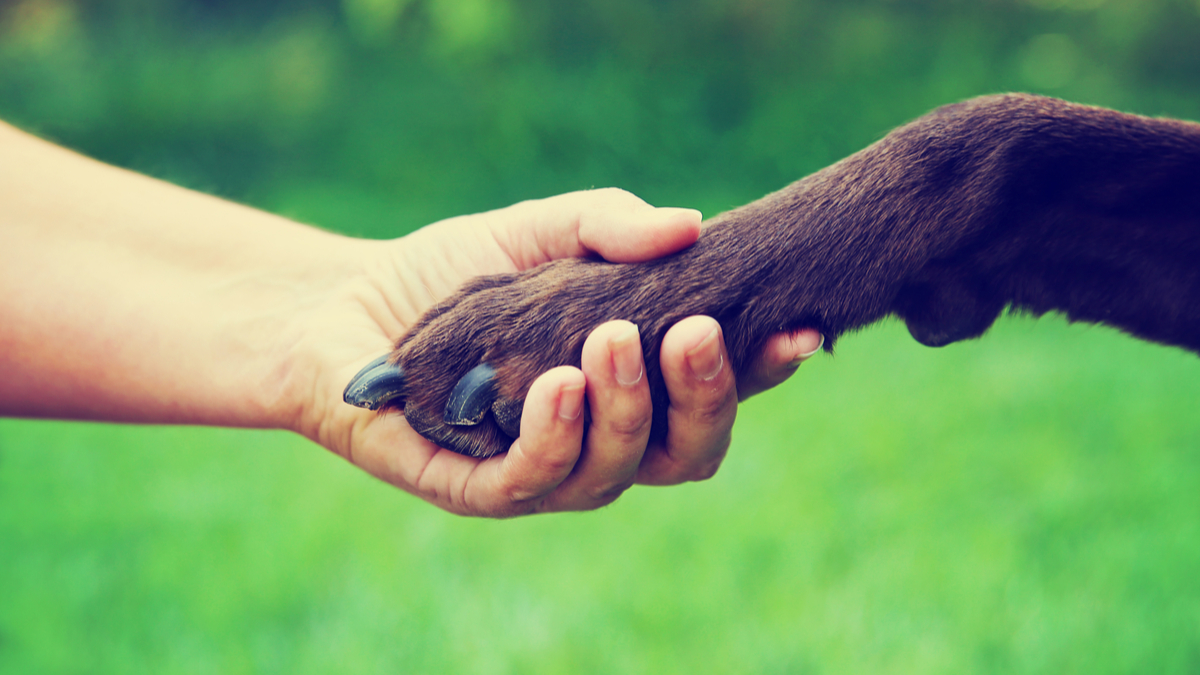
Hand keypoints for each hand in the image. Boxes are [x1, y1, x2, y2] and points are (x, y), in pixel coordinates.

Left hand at [289, 189, 822, 515]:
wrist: (344, 305)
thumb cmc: (454, 273)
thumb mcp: (541, 233)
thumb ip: (611, 227)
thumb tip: (691, 225)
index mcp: (633, 387)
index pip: (716, 393)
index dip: (762, 371)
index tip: (799, 328)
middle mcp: (604, 439)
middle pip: (688, 451)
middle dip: (704, 397)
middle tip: (693, 330)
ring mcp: (546, 470)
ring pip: (620, 471)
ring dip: (629, 409)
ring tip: (614, 339)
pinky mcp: (479, 487)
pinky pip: (534, 480)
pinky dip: (557, 436)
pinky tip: (558, 383)